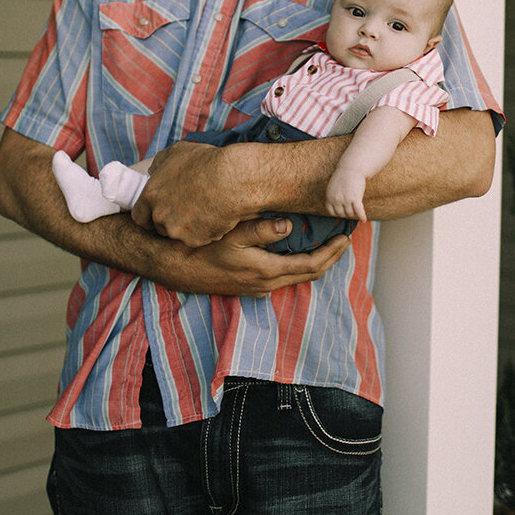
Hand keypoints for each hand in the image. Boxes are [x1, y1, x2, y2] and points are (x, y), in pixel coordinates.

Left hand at [131, 141, 250, 245]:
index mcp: (150, 195)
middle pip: (160, 227)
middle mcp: (160, 216)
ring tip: (205, 211)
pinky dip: (206, 231)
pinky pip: (199, 239)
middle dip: (171, 221)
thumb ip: (159, 164)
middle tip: (188, 210)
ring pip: (179, 235)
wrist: (232, 178)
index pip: (139, 216)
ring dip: (189, 227)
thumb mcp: (176, 152)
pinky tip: (216, 216)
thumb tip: (153, 171)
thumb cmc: (206, 162)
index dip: (149, 215)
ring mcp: (177, 230)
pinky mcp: (195, 240)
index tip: (160, 212)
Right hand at [153, 217, 350, 296]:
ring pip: (293, 276)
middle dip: (328, 257)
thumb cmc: (198, 248)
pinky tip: (290, 250)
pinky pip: (277, 277)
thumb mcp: (231, 233)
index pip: (311, 266)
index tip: (345, 238)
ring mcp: (254, 288)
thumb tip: (289, 225)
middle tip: (341, 240)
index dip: (332, 253)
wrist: (170, 266)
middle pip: (307, 274)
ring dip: (310, 262)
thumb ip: (262, 229)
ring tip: (322, 243)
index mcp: (265, 271)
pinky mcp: (244, 287)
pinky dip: (292, 265)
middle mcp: (263, 284)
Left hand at [325, 166, 367, 221]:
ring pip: (350, 213)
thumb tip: (337, 208)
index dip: (338, 213)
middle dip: (347, 213)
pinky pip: (359, 211)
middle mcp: (336, 200)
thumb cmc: (343, 176)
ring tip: (357, 211)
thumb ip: (333, 197)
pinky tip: (364, 219)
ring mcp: (346, 200)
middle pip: (342, 214)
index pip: (332, 212)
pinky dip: (362, 216)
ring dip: (354, 213)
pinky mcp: (355, 198)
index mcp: (329, 197)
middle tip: (352, 210)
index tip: (342, 212)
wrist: (352, 168)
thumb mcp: (333, 187)